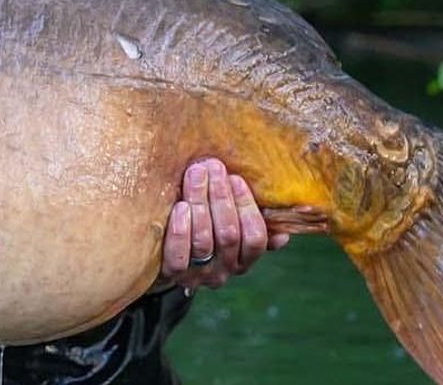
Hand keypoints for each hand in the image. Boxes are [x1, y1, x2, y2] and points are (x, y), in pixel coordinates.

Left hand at [160, 157, 288, 291]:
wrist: (159, 256)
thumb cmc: (200, 226)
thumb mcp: (228, 224)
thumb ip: (252, 225)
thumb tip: (283, 235)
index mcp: (243, 259)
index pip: (255, 238)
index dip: (247, 207)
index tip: (235, 178)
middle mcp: (224, 271)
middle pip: (229, 235)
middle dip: (221, 196)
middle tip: (212, 167)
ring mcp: (198, 275)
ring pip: (204, 241)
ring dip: (200, 202)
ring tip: (195, 174)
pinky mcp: (172, 275)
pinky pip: (179, 256)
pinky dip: (181, 230)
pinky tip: (181, 206)